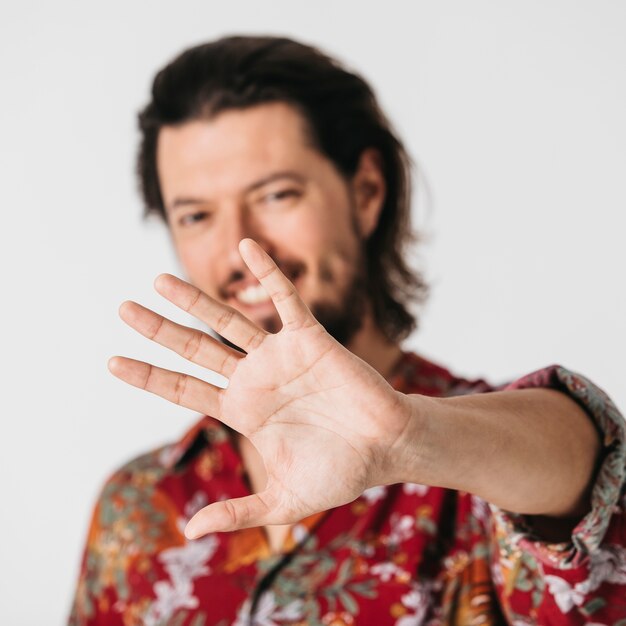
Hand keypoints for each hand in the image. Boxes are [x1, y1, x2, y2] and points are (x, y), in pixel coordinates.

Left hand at [108, 239, 410, 538]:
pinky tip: (247, 247)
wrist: (386, 449)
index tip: (112, 361)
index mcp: (243, 412)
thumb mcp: (284, 501)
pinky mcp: (311, 339)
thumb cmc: (341, 472)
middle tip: (123, 309)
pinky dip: (268, 274)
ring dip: (195, 300)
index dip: (149, 376)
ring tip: (159, 279)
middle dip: (159, 330)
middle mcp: (254, 378)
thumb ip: (238, 512)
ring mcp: (280, 356)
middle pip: (196, 348)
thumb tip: (188, 532)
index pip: (185, 389)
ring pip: (229, 320)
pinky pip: (286, 299)